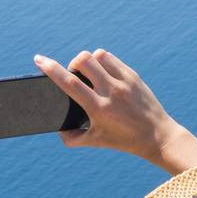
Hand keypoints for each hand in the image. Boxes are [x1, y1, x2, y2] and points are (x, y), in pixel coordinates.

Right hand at [33, 49, 196, 174]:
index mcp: (99, 109)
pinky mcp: (133, 75)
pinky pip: (111, 58)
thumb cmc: (124, 140)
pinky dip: (101, 61)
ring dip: (88, 61)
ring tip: (89, 74)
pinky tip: (102, 72)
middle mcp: (111, 92)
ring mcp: (123, 82)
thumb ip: (73, 139)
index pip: (70, 83)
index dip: (52, 69)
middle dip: (73, 64)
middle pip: (84, 61)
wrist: (157, 136)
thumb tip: (59, 131)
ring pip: (97, 55)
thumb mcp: (97, 142)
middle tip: (75, 76)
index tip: (39, 60)